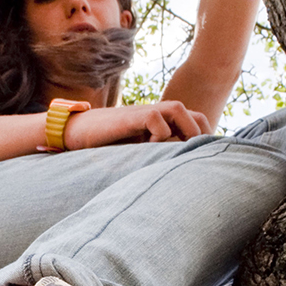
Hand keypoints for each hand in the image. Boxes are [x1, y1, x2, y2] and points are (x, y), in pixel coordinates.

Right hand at [62, 102, 211, 149]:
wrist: (78, 133)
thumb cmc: (109, 146)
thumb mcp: (141, 153)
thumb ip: (161, 155)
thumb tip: (184, 174)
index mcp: (164, 122)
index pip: (198, 123)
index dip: (207, 139)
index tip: (206, 161)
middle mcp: (158, 114)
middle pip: (195, 116)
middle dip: (202, 136)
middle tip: (198, 159)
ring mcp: (145, 113)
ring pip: (179, 110)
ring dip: (185, 131)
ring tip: (180, 152)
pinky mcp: (131, 117)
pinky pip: (156, 119)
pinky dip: (160, 134)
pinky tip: (150, 148)